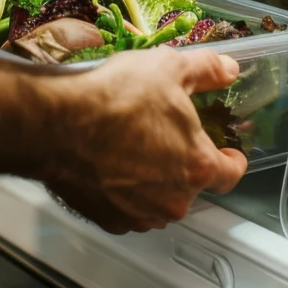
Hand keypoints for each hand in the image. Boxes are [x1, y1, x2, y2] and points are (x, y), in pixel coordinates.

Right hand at [43, 47, 247, 234]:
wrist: (56, 125)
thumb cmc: (114, 99)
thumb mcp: (168, 68)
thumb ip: (207, 69)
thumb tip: (229, 70)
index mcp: (196, 166)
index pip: (230, 175)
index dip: (231, 161)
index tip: (228, 155)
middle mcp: (173, 200)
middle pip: (190, 186)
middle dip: (181, 163)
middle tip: (161, 136)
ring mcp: (140, 214)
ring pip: (158, 201)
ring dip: (153, 182)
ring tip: (131, 149)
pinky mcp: (109, 220)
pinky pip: (127, 209)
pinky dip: (123, 193)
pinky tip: (109, 166)